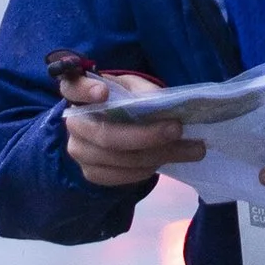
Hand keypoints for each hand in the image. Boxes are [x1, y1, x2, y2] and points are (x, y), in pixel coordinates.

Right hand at [59, 70, 203, 190]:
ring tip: (191, 149)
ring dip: (158, 155)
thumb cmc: (123, 100)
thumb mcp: (132, 87)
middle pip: (107, 135)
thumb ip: (143, 91)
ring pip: (119, 159)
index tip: (103, 92)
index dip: (85, 90)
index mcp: (78, 93)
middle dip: (146, 135)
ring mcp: (79, 151)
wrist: (112, 128)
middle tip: (178, 129)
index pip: (73, 88)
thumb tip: (160, 103)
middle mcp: (73, 124)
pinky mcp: (91, 173)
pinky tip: (166, 160)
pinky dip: (146, 169)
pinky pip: (121, 176)